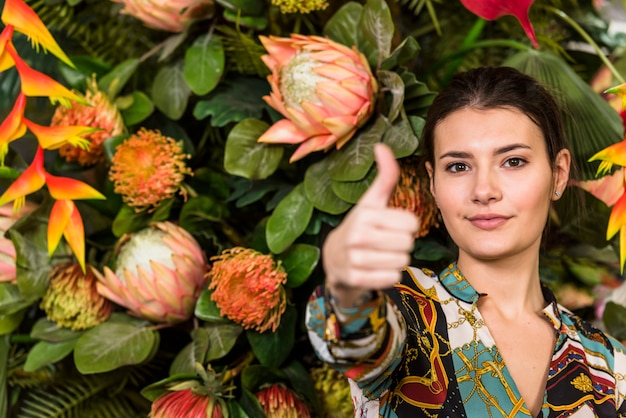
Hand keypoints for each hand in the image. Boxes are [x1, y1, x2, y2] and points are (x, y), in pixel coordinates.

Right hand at [324, 143, 419, 305]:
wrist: (334, 259)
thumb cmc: (360, 226)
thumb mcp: (371, 202)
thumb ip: (385, 176)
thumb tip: (382, 145)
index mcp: (365, 214)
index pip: (412, 223)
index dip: (406, 225)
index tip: (391, 226)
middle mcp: (357, 235)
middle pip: (408, 243)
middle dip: (402, 244)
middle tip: (385, 242)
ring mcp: (354, 259)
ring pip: (402, 261)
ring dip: (396, 260)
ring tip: (379, 255)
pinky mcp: (355, 279)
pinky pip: (392, 278)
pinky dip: (388, 275)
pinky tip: (374, 269)